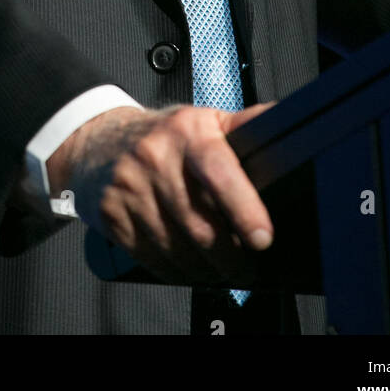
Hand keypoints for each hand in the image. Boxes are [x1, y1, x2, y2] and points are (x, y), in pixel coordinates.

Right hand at [46, 102, 275, 285]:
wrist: (97, 140)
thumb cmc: (164, 136)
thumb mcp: (204, 120)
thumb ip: (246, 125)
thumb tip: (292, 120)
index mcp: (188, 132)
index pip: (219, 171)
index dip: (243, 208)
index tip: (262, 238)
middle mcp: (155, 157)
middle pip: (201, 225)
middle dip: (231, 257)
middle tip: (246, 266)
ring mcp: (129, 187)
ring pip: (178, 249)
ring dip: (205, 269)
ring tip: (218, 268)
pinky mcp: (111, 215)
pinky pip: (152, 258)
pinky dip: (176, 271)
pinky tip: (187, 264)